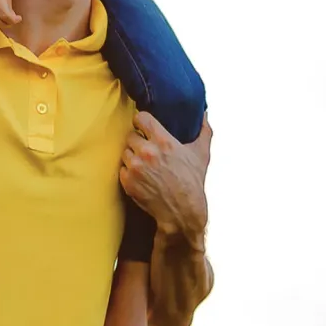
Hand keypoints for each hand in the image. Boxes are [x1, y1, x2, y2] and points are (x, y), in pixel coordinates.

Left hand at [119, 113, 211, 240]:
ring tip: (143, 163)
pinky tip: (140, 175)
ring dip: (132, 155)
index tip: (143, 124)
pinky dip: (128, 171)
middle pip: (130, 135)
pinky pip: (121, 169)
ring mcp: (135, 168)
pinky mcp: (128, 182)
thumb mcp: (202, 153)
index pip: (140, 118)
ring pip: (125, 152)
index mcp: (163, 141)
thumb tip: (204, 114)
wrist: (182, 211)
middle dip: (137, 140)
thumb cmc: (192, 181)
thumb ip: (204, 130)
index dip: (141, 120)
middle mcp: (147, 152)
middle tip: (145, 147)